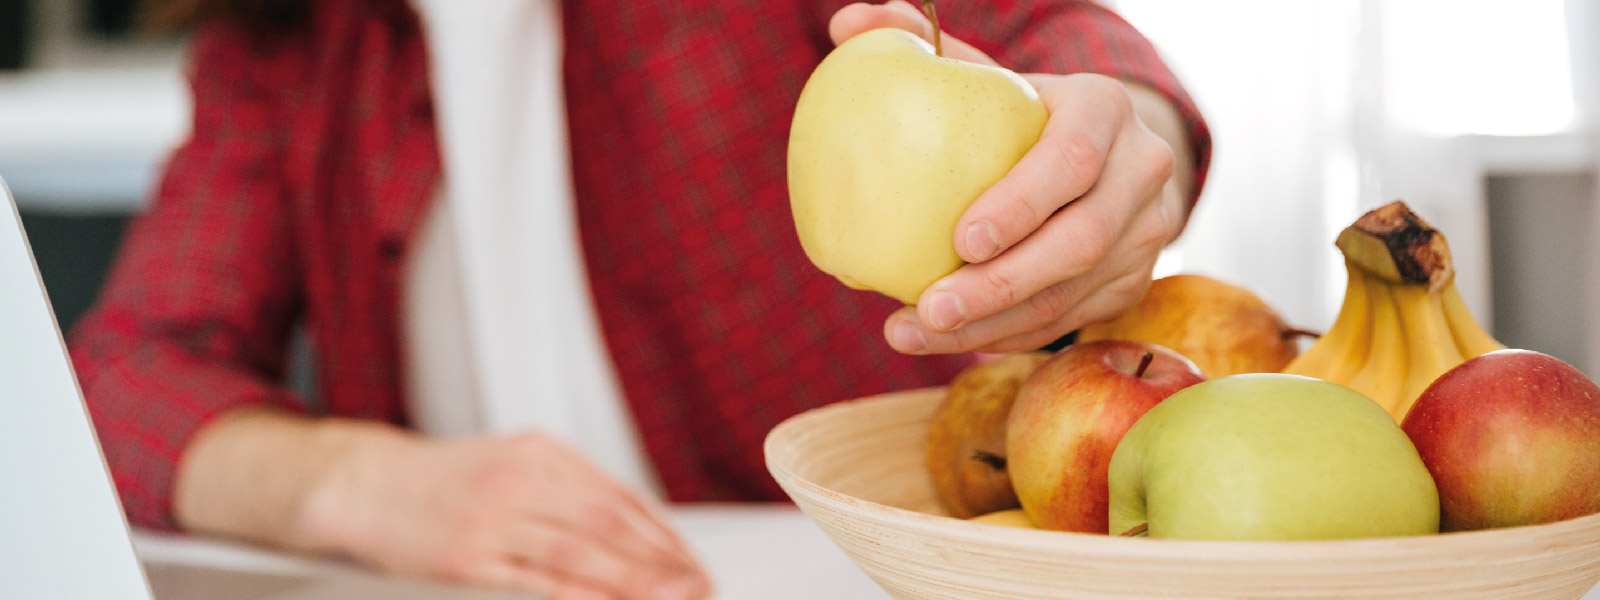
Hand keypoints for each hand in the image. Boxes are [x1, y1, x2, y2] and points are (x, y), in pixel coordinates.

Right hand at [304, 428, 711, 599]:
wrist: (365, 485)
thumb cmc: (446, 481)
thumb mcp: (515, 462)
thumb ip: (573, 490)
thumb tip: (638, 528)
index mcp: (540, 454)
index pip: (618, 498)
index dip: (663, 535)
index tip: (693, 563)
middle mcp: (519, 481)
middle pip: (607, 523)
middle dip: (660, 559)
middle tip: (698, 587)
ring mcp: (490, 520)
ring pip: (576, 552)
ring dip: (630, 580)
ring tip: (670, 599)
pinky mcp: (461, 560)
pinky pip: (528, 583)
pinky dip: (572, 595)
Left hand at [829, 1, 1189, 354]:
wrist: (1102, 151)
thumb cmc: (1020, 110)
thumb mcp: (985, 74)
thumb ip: (924, 46)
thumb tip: (846, 24)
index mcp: (1104, 110)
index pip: (1070, 162)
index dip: (1021, 204)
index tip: (959, 239)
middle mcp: (1141, 173)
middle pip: (1077, 242)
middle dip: (1000, 285)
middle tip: (928, 307)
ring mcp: (1146, 236)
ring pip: (1069, 296)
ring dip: (990, 324)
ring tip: (915, 333)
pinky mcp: (1133, 283)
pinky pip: (1065, 322)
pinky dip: (1003, 336)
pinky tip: (944, 340)